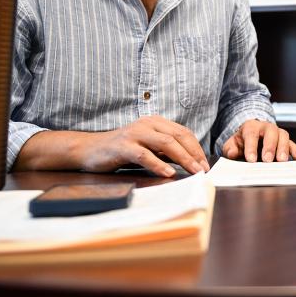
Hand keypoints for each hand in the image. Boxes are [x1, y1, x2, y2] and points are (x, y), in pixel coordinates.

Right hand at [82, 116, 209, 176]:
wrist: (90, 149)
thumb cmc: (122, 150)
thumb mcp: (148, 147)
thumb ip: (165, 151)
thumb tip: (190, 161)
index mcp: (156, 122)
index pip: (183, 133)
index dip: (197, 148)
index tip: (205, 164)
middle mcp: (147, 124)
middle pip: (178, 136)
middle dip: (194, 154)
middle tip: (203, 170)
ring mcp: (135, 134)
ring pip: (166, 143)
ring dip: (183, 158)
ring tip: (193, 171)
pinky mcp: (123, 146)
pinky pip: (144, 155)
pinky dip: (158, 164)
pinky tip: (168, 173)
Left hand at [222, 119, 295, 161]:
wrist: (251, 134)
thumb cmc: (242, 140)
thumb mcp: (232, 143)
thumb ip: (230, 148)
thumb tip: (232, 154)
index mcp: (251, 127)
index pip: (251, 135)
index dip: (251, 147)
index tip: (251, 159)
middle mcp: (266, 127)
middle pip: (270, 133)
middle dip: (270, 147)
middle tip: (267, 160)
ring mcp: (277, 133)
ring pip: (283, 136)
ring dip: (283, 148)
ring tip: (282, 161)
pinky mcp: (285, 140)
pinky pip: (292, 143)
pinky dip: (295, 150)